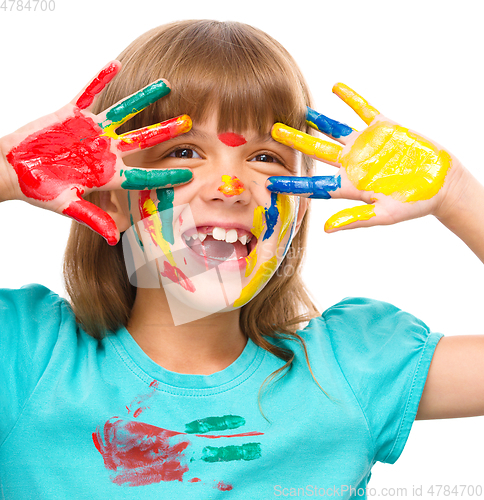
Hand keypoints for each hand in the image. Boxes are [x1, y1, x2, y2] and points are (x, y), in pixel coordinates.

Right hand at [0, 61, 192, 244]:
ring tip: (165, 84)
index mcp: (107, 174)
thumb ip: (93, 218)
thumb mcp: (67, 205)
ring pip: (123, 110)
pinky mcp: (72, 114)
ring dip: (144, 97)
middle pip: (143, 139)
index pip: (144, 175)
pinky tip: (117, 64)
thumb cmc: (37, 189)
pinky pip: (89, 91)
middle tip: (189, 123)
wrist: (11, 169)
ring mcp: (91, 131)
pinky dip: (101, 79)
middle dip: (166, 131)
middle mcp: (105, 151)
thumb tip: (114, 239)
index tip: (189, 174)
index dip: (166, 175)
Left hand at [267, 83, 461, 231]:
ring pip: (335, 129)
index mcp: (350, 185)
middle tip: (272, 132)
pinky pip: (363, 110)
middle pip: (317, 151)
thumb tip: (327, 229)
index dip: (292, 184)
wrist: (442, 182)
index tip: (269, 182)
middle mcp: (352, 163)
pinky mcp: (384, 128)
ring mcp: (366, 145)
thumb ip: (356, 219)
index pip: (314, 185)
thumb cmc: (415, 202)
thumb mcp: (385, 214)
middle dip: (295, 142)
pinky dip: (351, 98)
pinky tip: (335, 87)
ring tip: (300, 109)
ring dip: (317, 119)